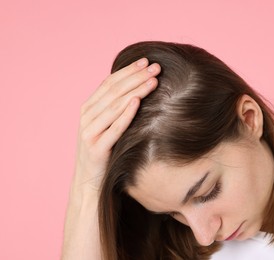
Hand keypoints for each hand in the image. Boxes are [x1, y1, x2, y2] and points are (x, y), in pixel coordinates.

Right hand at [73, 58, 160, 191]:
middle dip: (136, 77)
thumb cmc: (104, 149)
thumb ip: (115, 107)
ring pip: (114, 106)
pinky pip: (113, 129)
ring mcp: (89, 132)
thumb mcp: (106, 125)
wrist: (90, 181)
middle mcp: (86, 116)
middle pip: (114, 91)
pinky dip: (125, 114)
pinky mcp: (96, 148)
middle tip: (156, 67)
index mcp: (89, 107)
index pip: (110, 83)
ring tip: (153, 81)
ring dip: (135, 91)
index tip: (146, 61)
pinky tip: (138, 102)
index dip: (128, 70)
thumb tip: (138, 87)